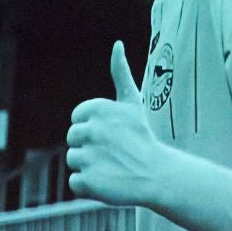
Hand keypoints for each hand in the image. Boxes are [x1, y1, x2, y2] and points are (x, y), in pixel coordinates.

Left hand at [65, 41, 158, 207]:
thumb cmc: (142, 137)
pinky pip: (75, 183)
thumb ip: (120, 72)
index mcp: (98, 109)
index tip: (112, 135)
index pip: (77, 120)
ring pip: (74, 161)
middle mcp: (92, 130)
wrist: (158, 175)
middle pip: (73, 140)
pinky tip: (109, 182)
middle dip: (90, 148)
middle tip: (114, 153)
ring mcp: (89, 157)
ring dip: (90, 167)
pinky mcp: (88, 181)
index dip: (93, 129)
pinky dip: (89, 186)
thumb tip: (117, 43)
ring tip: (113, 167)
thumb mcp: (131, 102)